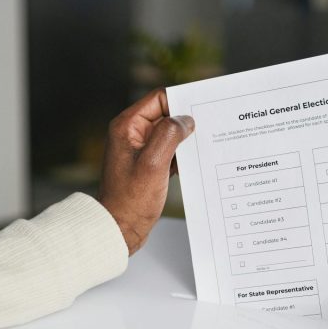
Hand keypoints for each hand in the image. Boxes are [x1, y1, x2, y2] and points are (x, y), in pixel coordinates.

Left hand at [99, 88, 194, 254]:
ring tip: (202, 148)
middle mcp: (132, 134)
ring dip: (185, 140)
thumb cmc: (130, 201)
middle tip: (208, 129)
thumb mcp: (153, 164)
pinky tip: (192, 164)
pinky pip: (169, 151)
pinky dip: (181, 155)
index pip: (159, 99)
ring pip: (170, 134)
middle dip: (186, 122)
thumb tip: (185, 120)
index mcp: (127, 127)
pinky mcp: (148, 165)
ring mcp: (140, 150)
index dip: (181, 102)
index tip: (201, 110)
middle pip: (166, 114)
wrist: (119, 229)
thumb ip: (169, 135)